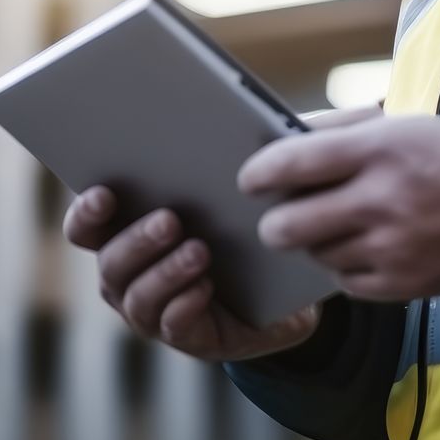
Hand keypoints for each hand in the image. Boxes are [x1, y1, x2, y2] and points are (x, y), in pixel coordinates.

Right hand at [58, 106, 378, 360]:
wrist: (293, 289)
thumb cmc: (258, 220)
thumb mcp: (266, 181)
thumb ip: (284, 142)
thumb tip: (352, 104)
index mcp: (133, 226)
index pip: (89, 221)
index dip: (87, 208)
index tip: (106, 190)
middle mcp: (133, 269)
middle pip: (106, 261)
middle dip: (133, 240)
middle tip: (171, 219)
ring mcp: (155, 307)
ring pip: (134, 297)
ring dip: (162, 273)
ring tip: (199, 252)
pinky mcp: (189, 336)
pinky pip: (172, 326)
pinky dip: (184, 305)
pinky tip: (206, 289)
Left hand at [237, 112, 439, 302]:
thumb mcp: (401, 125)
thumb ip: (339, 130)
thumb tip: (283, 138)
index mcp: (379, 150)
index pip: (294, 162)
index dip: (259, 173)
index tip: (249, 179)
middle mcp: (381, 200)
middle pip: (288, 225)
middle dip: (274, 222)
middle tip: (278, 217)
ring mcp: (392, 247)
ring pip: (315, 255)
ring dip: (315, 243)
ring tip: (337, 226)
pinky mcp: (402, 284)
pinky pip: (345, 282)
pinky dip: (345, 266)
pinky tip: (362, 247)